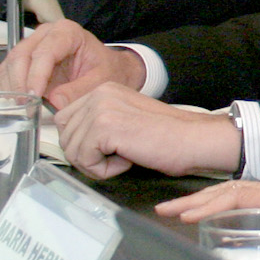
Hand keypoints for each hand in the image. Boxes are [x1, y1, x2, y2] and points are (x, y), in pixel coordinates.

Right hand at [0, 20, 144, 106]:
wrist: (109, 69)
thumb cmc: (107, 70)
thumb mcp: (102, 80)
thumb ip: (80, 90)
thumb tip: (54, 101)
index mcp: (67, 32)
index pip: (44, 53)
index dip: (36, 76)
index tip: (34, 97)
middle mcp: (46, 34)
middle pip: (21, 56)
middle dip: (20, 83)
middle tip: (25, 106)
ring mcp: (32, 44)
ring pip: (10, 64)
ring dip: (11, 87)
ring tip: (21, 108)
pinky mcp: (24, 59)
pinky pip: (7, 72)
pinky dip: (7, 88)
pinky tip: (16, 103)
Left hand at [52, 84, 240, 179]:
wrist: (194, 140)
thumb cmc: (168, 138)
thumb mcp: (126, 119)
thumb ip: (98, 122)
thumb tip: (73, 142)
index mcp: (103, 89)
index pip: (65, 120)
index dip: (82, 142)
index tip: (109, 148)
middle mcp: (98, 94)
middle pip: (64, 136)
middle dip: (86, 155)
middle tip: (118, 156)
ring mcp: (100, 109)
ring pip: (72, 150)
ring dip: (97, 164)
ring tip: (125, 157)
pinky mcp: (105, 128)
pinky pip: (85, 160)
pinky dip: (104, 170)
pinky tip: (128, 160)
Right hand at [157, 149, 259, 222]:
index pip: (241, 198)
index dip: (212, 206)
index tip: (186, 214)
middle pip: (228, 193)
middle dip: (194, 202)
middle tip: (164, 211)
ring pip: (233, 193)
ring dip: (204, 201)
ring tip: (177, 210)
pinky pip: (245, 196)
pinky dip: (223, 201)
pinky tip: (213, 210)